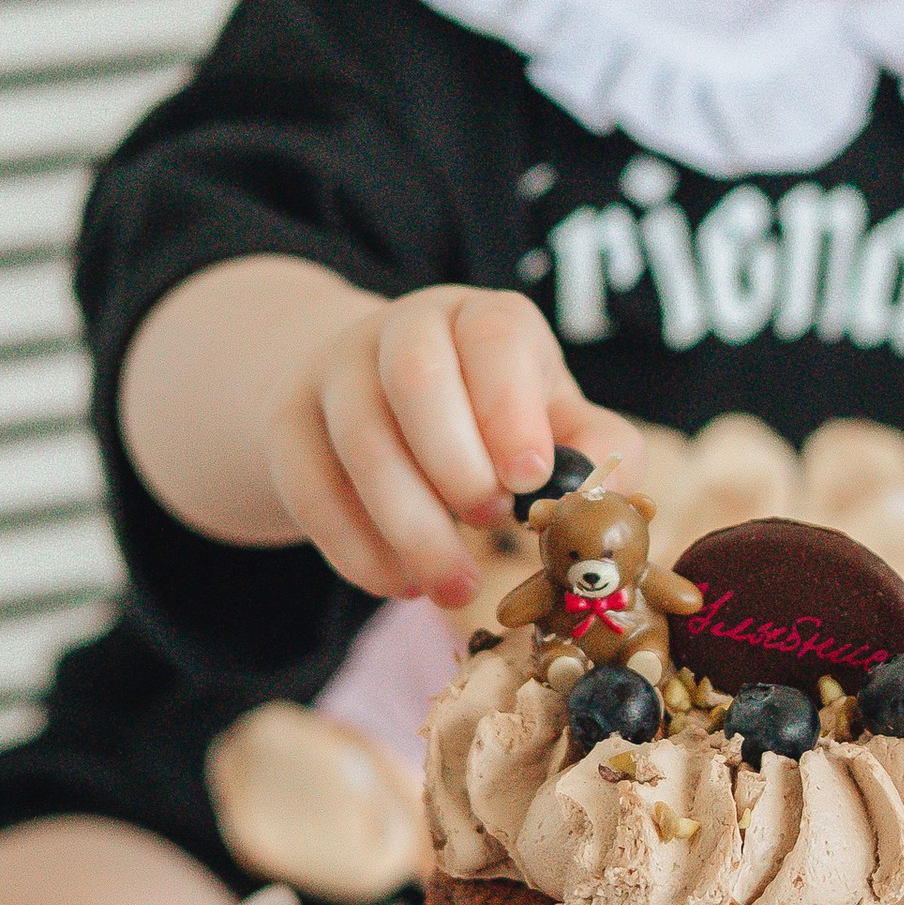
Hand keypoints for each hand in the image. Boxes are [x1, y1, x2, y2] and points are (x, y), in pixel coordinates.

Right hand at [264, 284, 635, 607]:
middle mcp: (405, 327)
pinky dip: (357, 548)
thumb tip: (615, 492)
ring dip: (411, 526)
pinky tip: (399, 583)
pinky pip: (311, 487)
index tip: (531, 478)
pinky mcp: (288, 422)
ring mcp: (336, 371)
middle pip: (416, 379)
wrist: (374, 398)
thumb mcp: (549, 418)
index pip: (493, 335)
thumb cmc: (488, 416)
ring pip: (361, 441)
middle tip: (494, 526)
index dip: (511, 406)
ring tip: (453, 586)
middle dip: (458, 465)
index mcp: (483, 318)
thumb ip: (596, 449)